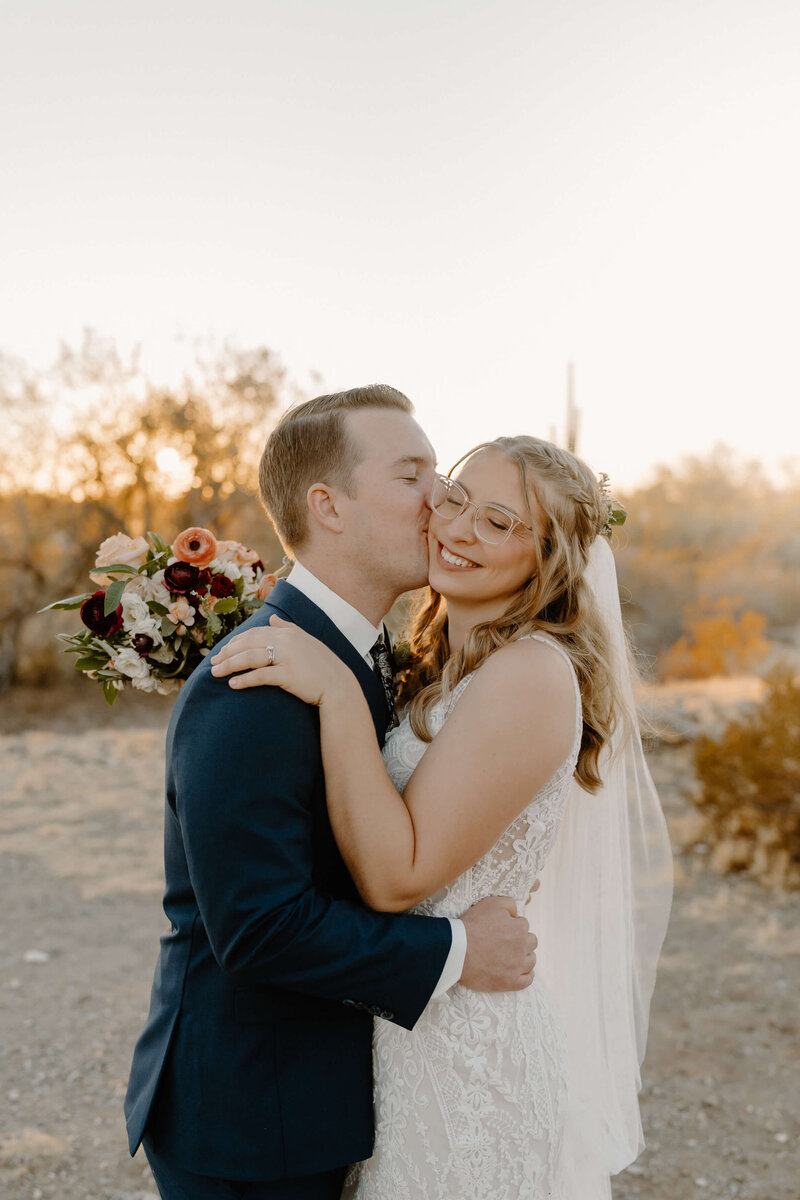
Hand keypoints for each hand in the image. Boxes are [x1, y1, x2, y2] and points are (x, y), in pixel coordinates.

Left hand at [210, 615, 350, 705]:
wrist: (339, 685)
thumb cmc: (322, 665)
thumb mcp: (306, 641)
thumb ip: (287, 628)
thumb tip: (271, 619)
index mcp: (288, 632)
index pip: (254, 633)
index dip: (235, 642)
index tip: (222, 651)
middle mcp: (286, 641)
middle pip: (248, 644)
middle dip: (227, 653)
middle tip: (212, 662)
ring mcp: (287, 658)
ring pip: (249, 658)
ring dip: (229, 665)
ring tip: (215, 673)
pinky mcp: (288, 675)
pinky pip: (260, 676)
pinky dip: (244, 680)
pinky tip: (233, 685)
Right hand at [458, 896, 537, 992]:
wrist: (457, 951)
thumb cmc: (472, 926)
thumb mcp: (490, 903)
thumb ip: (509, 904)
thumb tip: (516, 914)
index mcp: (519, 929)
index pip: (523, 924)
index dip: (512, 925)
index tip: (501, 928)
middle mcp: (522, 948)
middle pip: (531, 942)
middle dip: (521, 939)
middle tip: (506, 941)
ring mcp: (517, 967)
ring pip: (531, 960)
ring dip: (525, 956)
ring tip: (511, 955)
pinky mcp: (511, 982)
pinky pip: (528, 980)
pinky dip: (526, 974)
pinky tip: (519, 971)